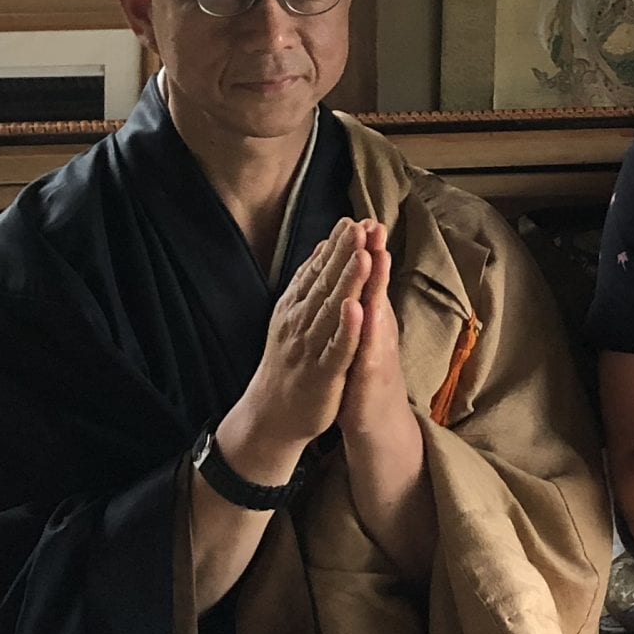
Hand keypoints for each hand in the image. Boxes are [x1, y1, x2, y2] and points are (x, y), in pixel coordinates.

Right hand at [240, 217, 367, 449]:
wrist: (271, 414)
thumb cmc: (288, 362)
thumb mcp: (292, 317)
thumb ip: (308, 284)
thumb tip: (322, 247)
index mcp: (295, 308)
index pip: (317, 271)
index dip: (335, 246)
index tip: (351, 220)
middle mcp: (300, 323)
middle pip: (325, 283)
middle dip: (343, 254)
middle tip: (359, 226)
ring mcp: (311, 348)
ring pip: (332, 311)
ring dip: (347, 282)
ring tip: (362, 255)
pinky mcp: (323, 374)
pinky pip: (337, 349)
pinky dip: (346, 329)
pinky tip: (356, 309)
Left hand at [340, 221, 406, 423]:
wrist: (376, 423)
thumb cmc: (365, 374)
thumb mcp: (366, 334)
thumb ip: (366, 302)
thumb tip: (364, 267)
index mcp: (374, 318)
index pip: (371, 278)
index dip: (370, 249)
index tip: (367, 217)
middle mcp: (380, 332)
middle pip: (377, 288)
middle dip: (375, 256)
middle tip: (375, 223)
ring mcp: (378, 354)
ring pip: (377, 315)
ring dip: (376, 285)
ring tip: (374, 254)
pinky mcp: (370, 379)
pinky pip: (367, 352)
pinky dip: (365, 331)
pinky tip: (363, 309)